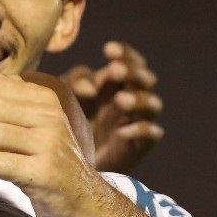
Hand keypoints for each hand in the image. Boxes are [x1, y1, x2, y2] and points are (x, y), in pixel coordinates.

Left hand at [60, 40, 163, 173]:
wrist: (63, 166)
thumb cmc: (63, 125)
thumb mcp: (62, 99)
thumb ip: (73, 84)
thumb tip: (92, 88)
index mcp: (112, 84)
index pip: (130, 62)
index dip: (124, 53)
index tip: (108, 49)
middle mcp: (128, 100)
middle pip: (146, 79)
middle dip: (133, 72)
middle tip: (115, 70)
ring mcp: (134, 122)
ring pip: (153, 104)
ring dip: (140, 99)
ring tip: (120, 100)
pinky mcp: (137, 146)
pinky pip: (152, 134)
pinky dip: (141, 130)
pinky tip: (121, 132)